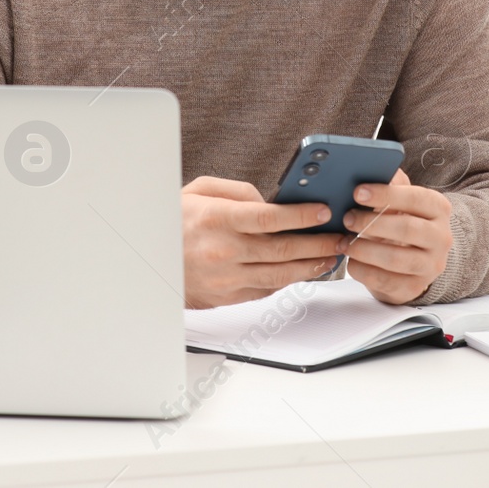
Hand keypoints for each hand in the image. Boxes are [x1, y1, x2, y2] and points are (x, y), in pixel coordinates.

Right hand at [181, 176, 345, 309]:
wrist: (148, 262)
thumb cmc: (174, 221)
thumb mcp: (199, 191)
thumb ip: (237, 191)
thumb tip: (269, 201)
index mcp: (217, 219)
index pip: (268, 218)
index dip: (300, 215)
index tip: (323, 211)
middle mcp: (223, 251)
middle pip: (283, 250)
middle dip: (318, 242)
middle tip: (340, 235)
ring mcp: (226, 278)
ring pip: (280, 275)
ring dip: (312, 266)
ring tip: (331, 255)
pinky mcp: (228, 297)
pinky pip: (267, 289)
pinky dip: (290, 280)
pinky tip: (305, 270)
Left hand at [339, 170, 452, 304]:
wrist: (414, 261)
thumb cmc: (402, 222)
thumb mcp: (401, 201)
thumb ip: (391, 183)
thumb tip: (371, 166)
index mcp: (438, 208)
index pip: (416, 198)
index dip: (386, 195)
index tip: (357, 192)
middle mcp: (441, 237)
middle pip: (407, 229)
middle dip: (371, 223)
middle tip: (347, 218)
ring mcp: (431, 266)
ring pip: (397, 259)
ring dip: (365, 249)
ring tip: (344, 242)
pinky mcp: (415, 288)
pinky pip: (388, 281)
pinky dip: (365, 271)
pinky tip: (352, 263)